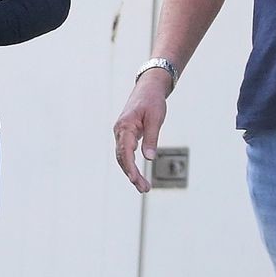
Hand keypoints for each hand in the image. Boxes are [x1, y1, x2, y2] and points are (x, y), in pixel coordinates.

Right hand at [112, 68, 172, 192]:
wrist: (148, 88)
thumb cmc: (152, 101)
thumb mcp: (155, 119)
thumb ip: (151, 138)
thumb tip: (149, 159)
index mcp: (125, 126)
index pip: (125, 151)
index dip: (129, 167)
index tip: (134, 180)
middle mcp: (120, 131)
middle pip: (122, 158)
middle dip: (132, 175)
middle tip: (144, 189)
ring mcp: (121, 134)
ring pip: (123, 158)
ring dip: (131, 173)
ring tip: (144, 187)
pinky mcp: (126, 135)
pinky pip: (126, 153)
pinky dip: (131, 165)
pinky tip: (138, 176)